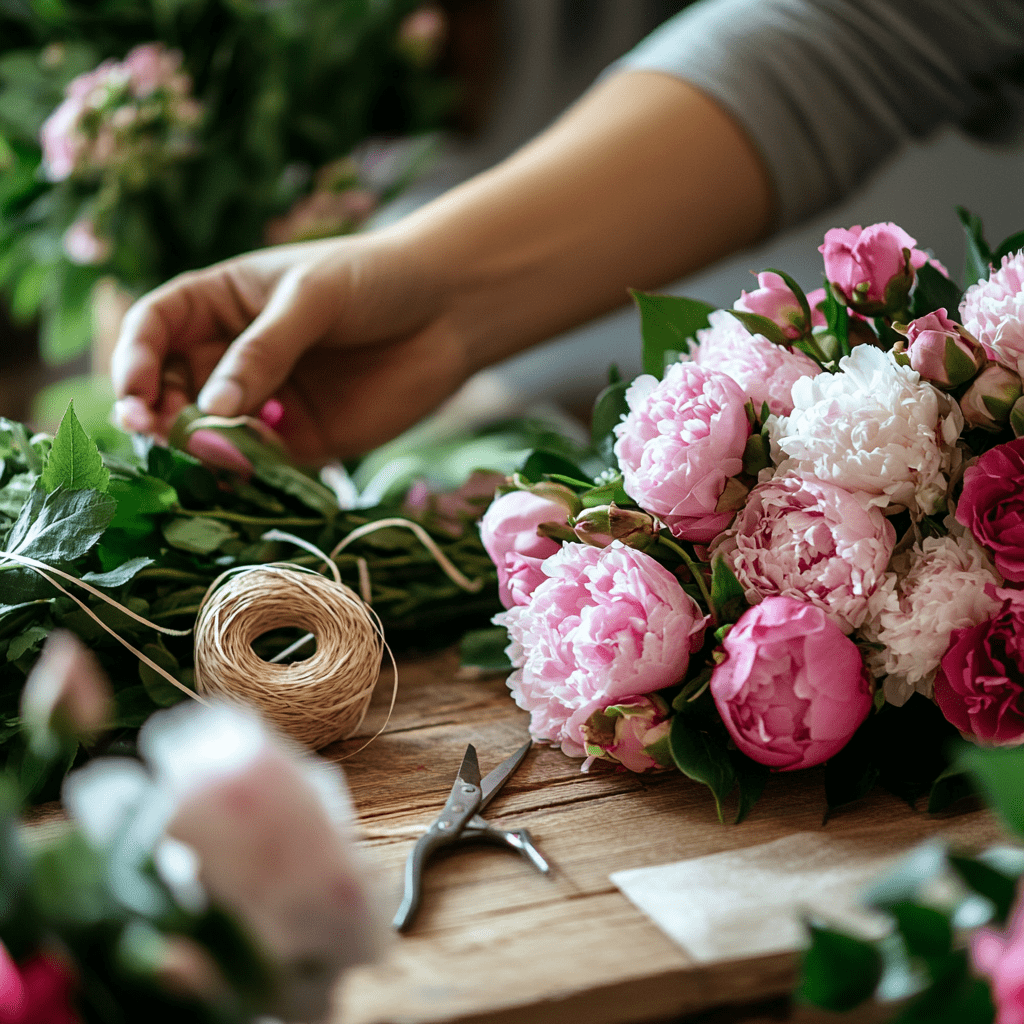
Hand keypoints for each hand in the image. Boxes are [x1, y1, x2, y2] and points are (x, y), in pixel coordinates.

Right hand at [111, 230, 468, 463]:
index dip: (134, 361)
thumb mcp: (311, 298)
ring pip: (211, 436)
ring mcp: (264, 403)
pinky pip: (260, 464)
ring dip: (201, 451)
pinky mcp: (300, 442)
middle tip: (161, 434)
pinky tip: (250, 471)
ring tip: (212, 453)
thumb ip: (264, 351)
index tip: (134, 393)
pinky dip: (248, 473)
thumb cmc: (373, 280)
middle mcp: (231, 357)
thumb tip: (213, 408)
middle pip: (172, 392)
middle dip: (160, 415)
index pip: (153, 331)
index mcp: (219, 305)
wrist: (449, 311)